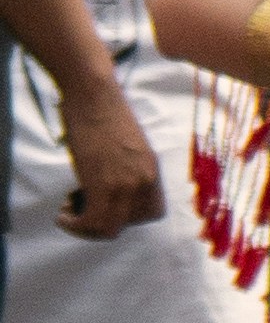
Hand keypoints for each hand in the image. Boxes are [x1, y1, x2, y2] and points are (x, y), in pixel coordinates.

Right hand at [54, 76, 159, 235]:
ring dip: (86, 226)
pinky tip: (63, 215)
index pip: (153, 213)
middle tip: (82, 205)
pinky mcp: (104, 185)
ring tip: (69, 210)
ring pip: (109, 229)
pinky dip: (75, 225)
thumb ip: (127, 170)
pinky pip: (93, 223)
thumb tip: (109, 187)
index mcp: (153, 170)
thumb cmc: (102, 112)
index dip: (129, 216)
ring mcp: (127, 184)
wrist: (93, 93)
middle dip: (104, 221)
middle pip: (130, 223)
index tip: (107, 204)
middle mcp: (145, 180)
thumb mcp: (127, 146)